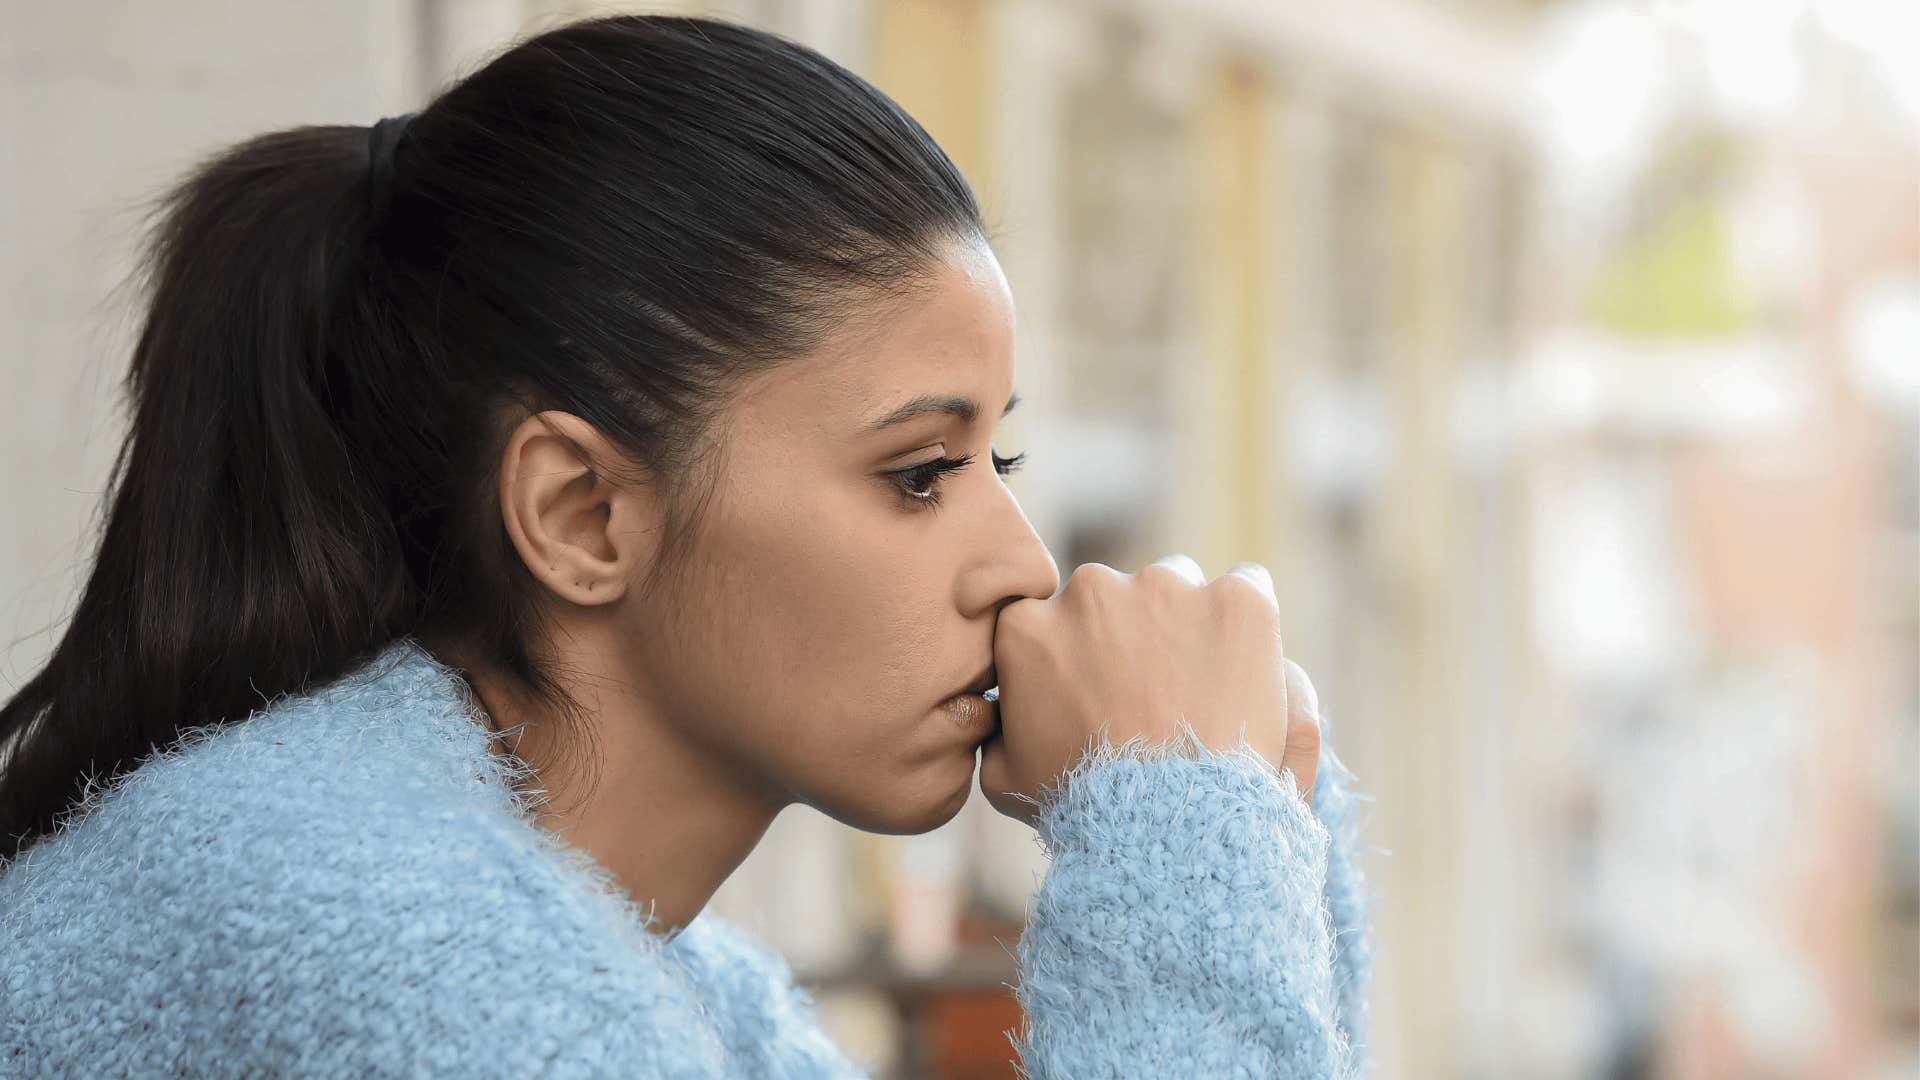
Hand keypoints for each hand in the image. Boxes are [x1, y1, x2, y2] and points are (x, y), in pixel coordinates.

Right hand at [977, 554, 1321, 827]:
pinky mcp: (1235, 601)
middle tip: (1156, 694)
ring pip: (1179, 586)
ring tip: (1205, 690)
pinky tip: (1246, 668)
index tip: (1103, 688)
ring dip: (1187, 624)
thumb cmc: (1086, 809)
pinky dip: (1246, 622)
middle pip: (1118, 596)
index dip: (1082, 653)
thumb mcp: (1007, 778)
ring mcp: (1166, 588)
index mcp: (1029, 625)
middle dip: (1134, 633)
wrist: (1170, 828)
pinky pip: (1247, 586)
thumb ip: (997, 728)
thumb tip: (1002, 711)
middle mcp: (1091, 590)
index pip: (1054, 617)